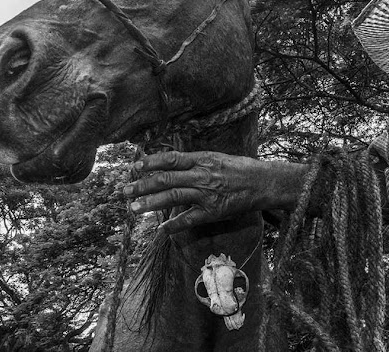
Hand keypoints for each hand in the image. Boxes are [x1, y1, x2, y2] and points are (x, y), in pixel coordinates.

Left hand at [123, 151, 306, 232]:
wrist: (263, 182)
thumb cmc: (240, 168)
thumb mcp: (216, 157)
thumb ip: (195, 162)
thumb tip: (171, 164)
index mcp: (202, 159)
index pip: (171, 159)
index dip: (151, 162)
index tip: (135, 166)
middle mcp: (202, 175)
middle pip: (166, 179)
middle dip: (143, 185)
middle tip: (124, 191)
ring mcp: (207, 194)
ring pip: (173, 198)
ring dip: (150, 203)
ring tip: (133, 208)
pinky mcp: (214, 211)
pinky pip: (190, 219)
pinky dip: (174, 225)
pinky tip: (161, 230)